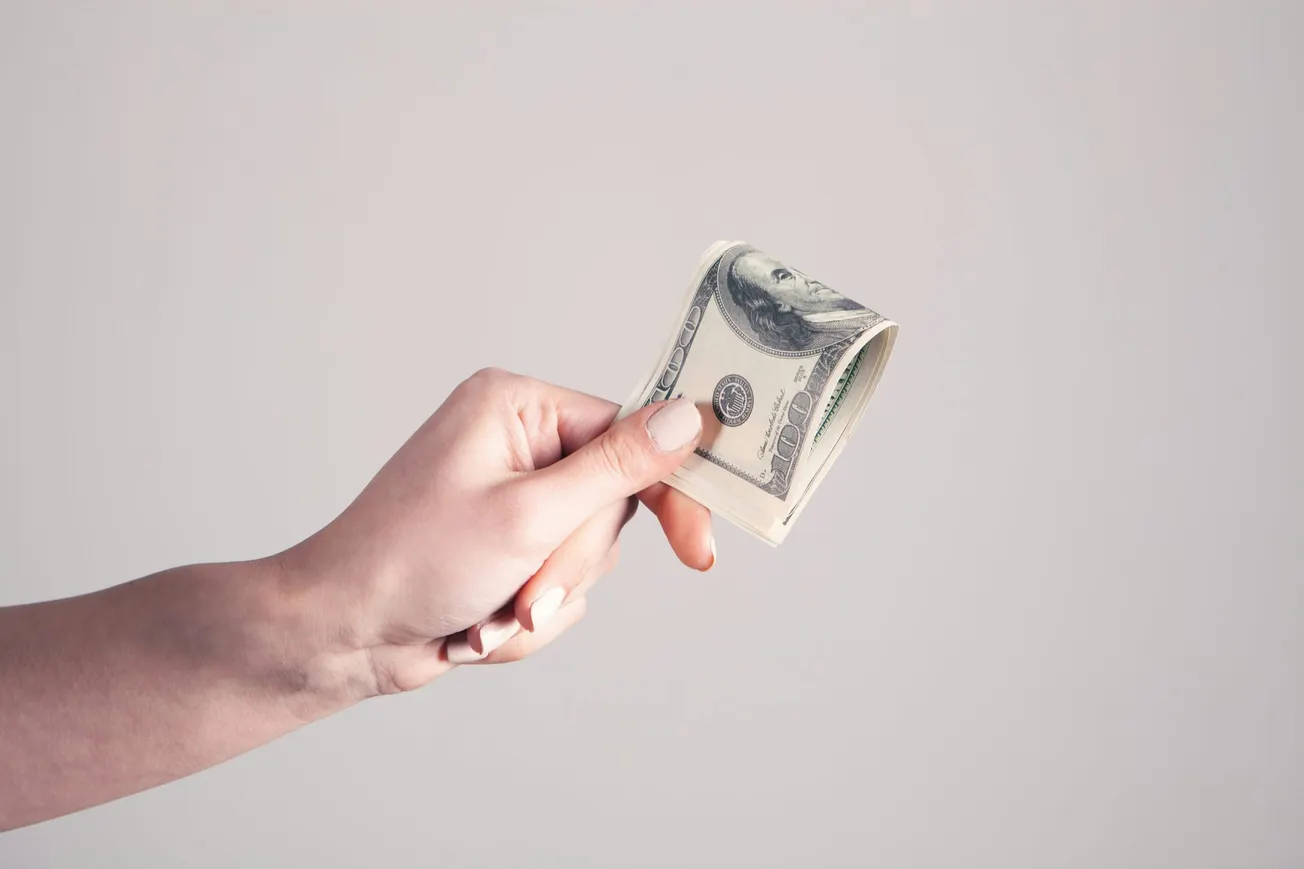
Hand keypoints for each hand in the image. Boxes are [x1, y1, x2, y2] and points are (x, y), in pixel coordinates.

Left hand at [279, 368, 712, 695]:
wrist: (341, 636)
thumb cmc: (409, 562)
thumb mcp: (527, 515)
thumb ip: (616, 469)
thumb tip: (688, 418)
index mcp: (517, 407)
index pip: (629, 434)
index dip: (666, 492)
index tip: (698, 549)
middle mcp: (518, 443)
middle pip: (612, 505)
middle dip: (567, 566)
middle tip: (523, 595)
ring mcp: (514, 498)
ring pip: (589, 554)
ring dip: (544, 597)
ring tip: (487, 612)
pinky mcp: (509, 546)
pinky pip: (560, 585)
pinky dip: (527, 615)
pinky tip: (477, 621)